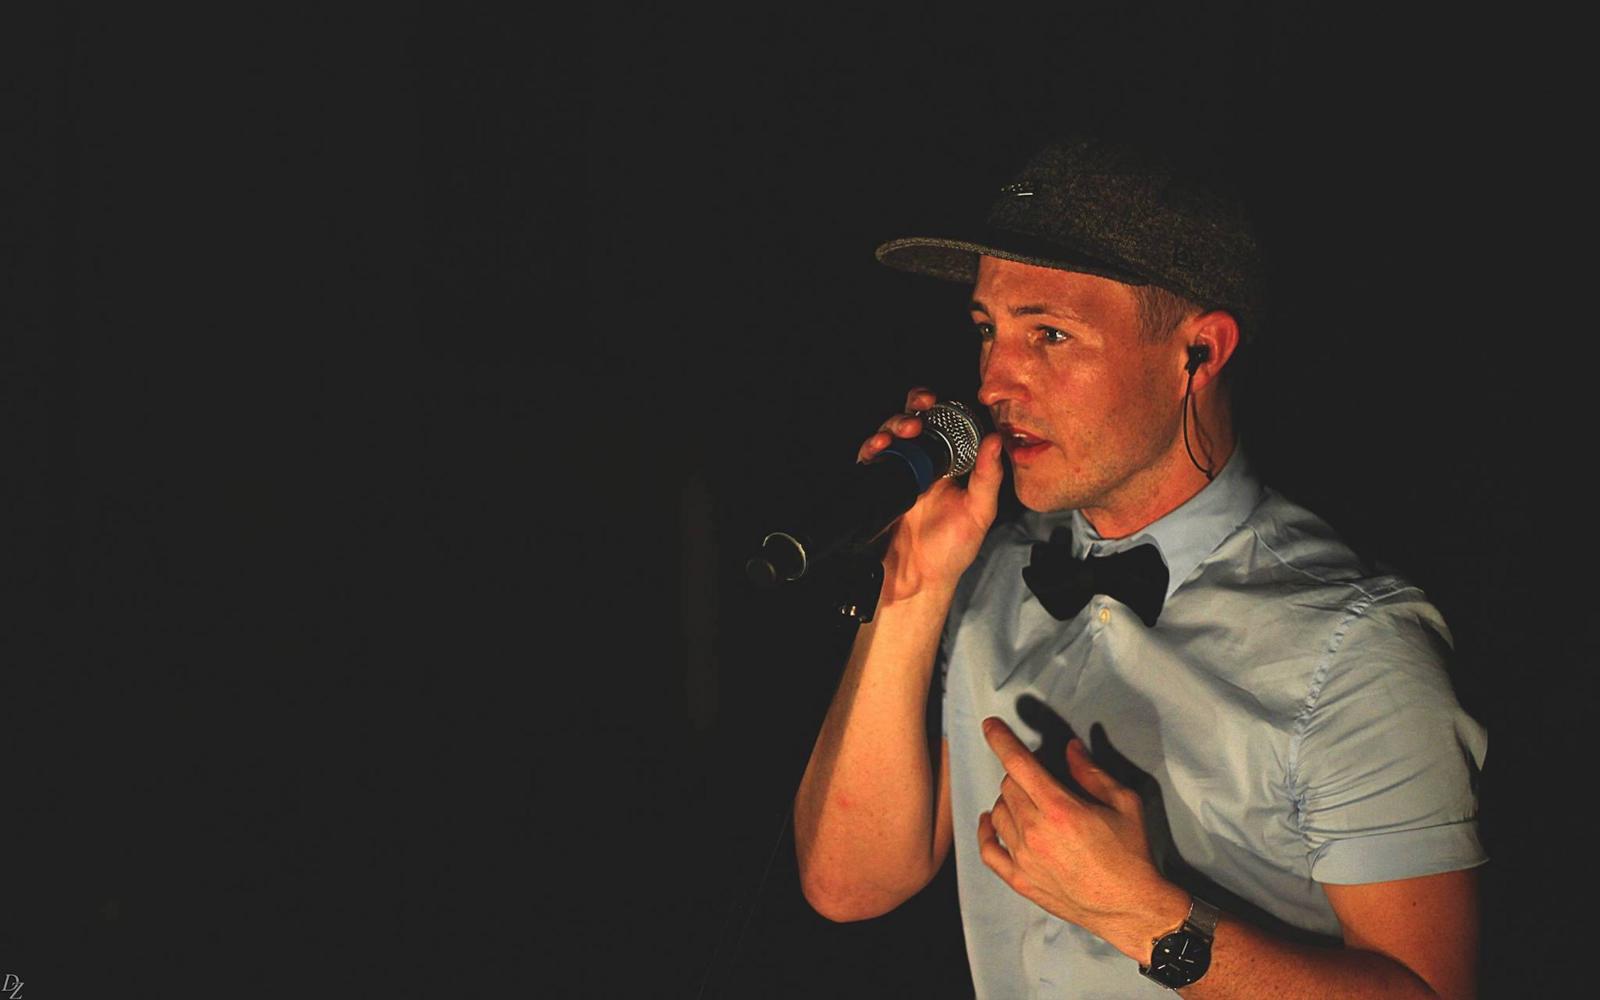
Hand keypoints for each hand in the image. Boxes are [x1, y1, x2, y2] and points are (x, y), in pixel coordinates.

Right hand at [858, 387, 1003, 601]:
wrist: (918, 580)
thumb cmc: (951, 551)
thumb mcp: (978, 513)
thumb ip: (988, 477)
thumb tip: (995, 439)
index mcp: (947, 465)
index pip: (942, 425)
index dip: (940, 407)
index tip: (940, 401)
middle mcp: (921, 465)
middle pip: (913, 421)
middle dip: (913, 406)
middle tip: (921, 407)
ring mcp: (897, 474)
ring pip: (890, 434)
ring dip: (893, 424)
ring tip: (903, 431)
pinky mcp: (876, 486)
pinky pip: (870, 459)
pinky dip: (872, 447)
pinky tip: (879, 447)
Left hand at [976, 718, 1185, 959]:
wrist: (1131, 908)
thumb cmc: (1132, 854)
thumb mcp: (1124, 803)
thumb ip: (1092, 772)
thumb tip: (1070, 748)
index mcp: (1060, 808)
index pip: (1018, 763)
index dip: (1001, 739)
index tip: (991, 725)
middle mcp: (1035, 832)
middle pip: (1008, 786)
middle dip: (1021, 773)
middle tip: (1039, 776)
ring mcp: (1024, 859)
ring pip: (998, 813)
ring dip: (1009, 800)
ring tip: (1028, 801)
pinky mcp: (1020, 881)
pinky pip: (989, 851)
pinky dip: (986, 832)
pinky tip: (991, 821)